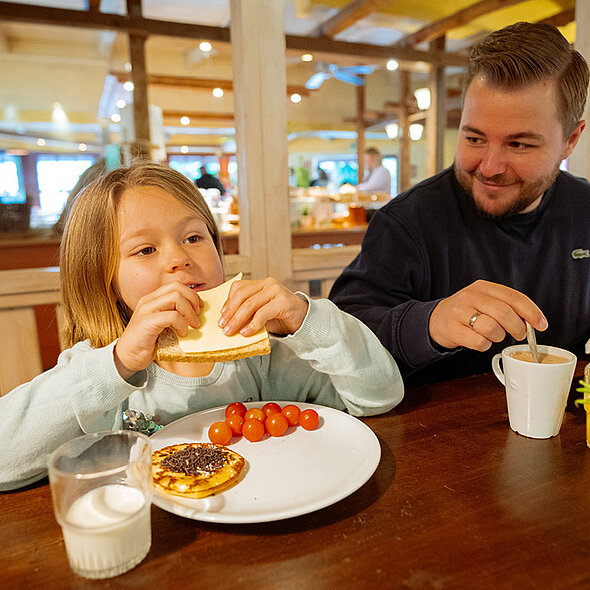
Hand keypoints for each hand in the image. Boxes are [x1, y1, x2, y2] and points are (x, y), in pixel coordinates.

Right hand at [114, 282, 201, 378]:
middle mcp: (148, 301)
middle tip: (197, 316)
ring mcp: (146, 310)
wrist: (127, 357)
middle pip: (177, 288)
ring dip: (189, 312)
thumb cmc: (147, 342)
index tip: (199, 308)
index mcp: (152, 299)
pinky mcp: (146, 322)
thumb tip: (197, 312)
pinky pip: (172, 316)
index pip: (176, 285)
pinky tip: (182, 333)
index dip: (191, 294)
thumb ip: (174, 314)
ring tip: (192, 325)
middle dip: (192, 300)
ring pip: (175, 297)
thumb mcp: (163, 324)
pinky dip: (181, 323)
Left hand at [218, 278, 308, 336]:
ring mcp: (276, 291)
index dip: (228, 302)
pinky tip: (246, 332)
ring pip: (249, 304)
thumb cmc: (281, 317)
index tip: (221, 317)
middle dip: (230, 312)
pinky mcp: (283, 302)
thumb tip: (227, 321)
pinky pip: (262, 313)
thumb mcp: (261, 312)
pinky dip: (252, 324)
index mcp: (261, 283)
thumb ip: (248, 312)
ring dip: (237, 319)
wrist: (304, 320)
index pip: (238, 288)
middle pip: (241, 295)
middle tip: (222, 326)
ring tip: (230, 331)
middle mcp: (268, 283)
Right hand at [429, 280, 547, 351]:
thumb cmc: (468, 312)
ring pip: (491, 328)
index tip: (542, 325)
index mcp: (483, 287)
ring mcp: (459, 312)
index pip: (514, 297)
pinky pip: (478, 341)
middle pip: (504, 313)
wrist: (436, 319)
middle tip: (518, 334)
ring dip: (498, 337)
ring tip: (493, 336)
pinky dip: (484, 345)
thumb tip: (533, 322)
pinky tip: (480, 341)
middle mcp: (470, 296)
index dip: (531, 312)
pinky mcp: (452, 328)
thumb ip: (507, 306)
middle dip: (517, 328)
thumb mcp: (485, 302)